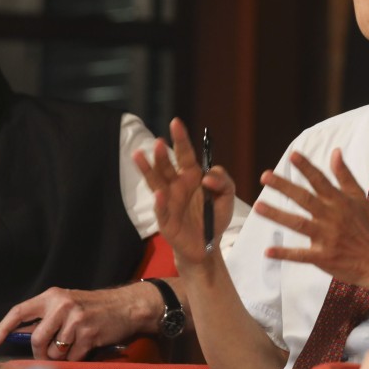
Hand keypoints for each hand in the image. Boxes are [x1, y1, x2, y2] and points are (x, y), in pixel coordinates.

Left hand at [0, 284, 154, 360]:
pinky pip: (72, 357)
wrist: (129, 306)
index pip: (20, 311)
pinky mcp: (90, 334)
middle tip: (46, 356)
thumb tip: (20, 337)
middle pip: (37, 339)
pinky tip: (86, 347)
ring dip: (61, 356)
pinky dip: (76, 358)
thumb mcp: (69, 304)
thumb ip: (46, 317)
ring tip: (74, 346)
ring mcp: (77, 320)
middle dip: (39, 353)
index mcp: (54, 296)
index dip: (3, 328)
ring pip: (54, 352)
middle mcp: (64, 305)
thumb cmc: (96, 307)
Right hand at [132, 118, 235, 268]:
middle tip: (158, 141)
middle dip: (162, 154)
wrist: (209, 245)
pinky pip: (162, 209)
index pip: (185, 154)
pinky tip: (159, 194)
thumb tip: (208, 176)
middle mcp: (177, 185)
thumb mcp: (227, 196)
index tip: (175, 122)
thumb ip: (224, 181)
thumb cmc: (214, 217)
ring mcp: (168, 201)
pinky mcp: (166, 220)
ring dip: (149, 170)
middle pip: (167, 166)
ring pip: (156, 182)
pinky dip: (160, 202)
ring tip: (140, 155)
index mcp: (192, 176)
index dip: (181, 139)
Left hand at [257, 148, 368, 288]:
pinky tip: (268, 251)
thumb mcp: (359, 198)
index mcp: (340, 202)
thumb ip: (344, 175)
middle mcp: (332, 217)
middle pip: (305, 199)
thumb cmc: (367, 227)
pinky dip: (285, 254)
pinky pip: (301, 255)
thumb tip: (335, 152)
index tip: (293, 155)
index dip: (307, 168)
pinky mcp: (324, 257)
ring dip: (278, 215)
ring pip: (299, 224)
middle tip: (265, 176)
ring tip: (259, 206)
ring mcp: (327, 237)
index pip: (321, 181)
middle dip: (285, 187)